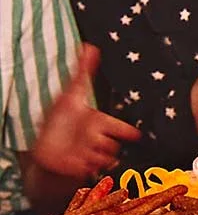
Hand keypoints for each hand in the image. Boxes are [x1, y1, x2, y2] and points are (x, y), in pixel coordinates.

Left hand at [31, 45, 140, 177]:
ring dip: (94, 153)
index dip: (127, 131)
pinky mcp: (84, 168)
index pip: (118, 127)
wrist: (44, 149)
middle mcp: (98, 139)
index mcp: (98, 121)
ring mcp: (92, 154)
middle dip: (106, 143)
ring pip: (104, 155)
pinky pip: (94, 168)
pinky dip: (87, 164)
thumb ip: (81, 71)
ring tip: (82, 148)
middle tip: (93, 138)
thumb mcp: (69, 95)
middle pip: (112, 143)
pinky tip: (77, 159)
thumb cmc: (59, 121)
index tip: (136, 136)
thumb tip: (89, 45)